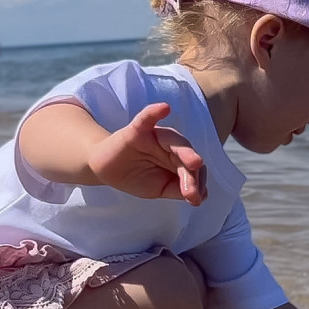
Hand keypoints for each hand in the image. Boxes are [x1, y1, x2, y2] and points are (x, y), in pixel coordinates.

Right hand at [91, 103, 206, 204]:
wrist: (107, 170)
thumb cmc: (137, 176)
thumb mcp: (160, 188)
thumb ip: (178, 190)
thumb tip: (202, 196)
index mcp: (179, 158)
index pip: (193, 169)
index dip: (196, 183)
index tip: (196, 200)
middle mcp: (170, 145)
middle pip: (186, 154)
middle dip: (193, 172)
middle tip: (195, 190)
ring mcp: (154, 135)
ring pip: (174, 141)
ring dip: (185, 152)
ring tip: (195, 162)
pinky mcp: (136, 129)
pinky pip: (146, 118)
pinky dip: (154, 112)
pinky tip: (164, 108)